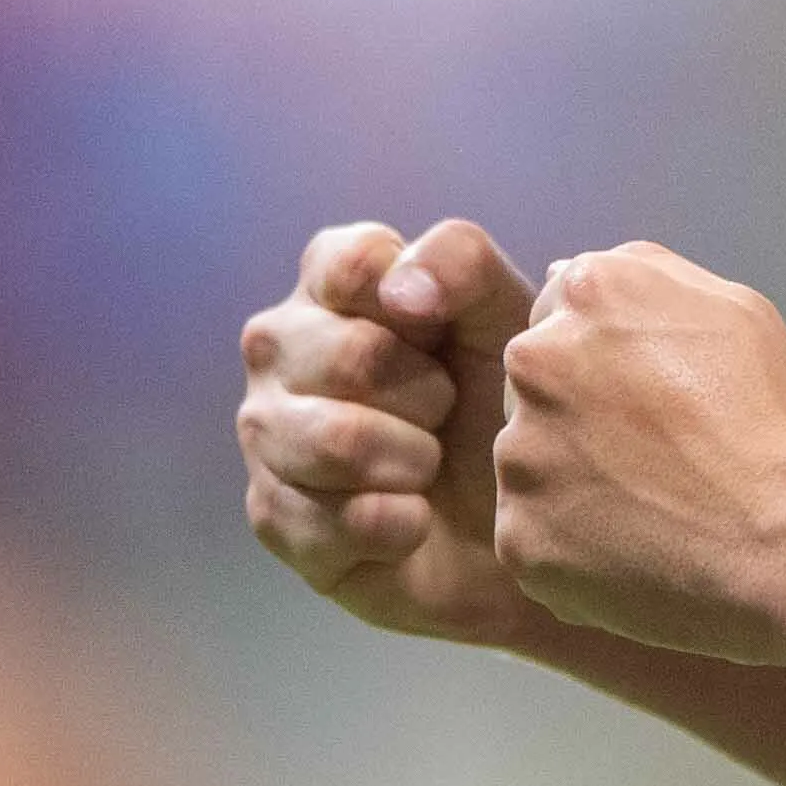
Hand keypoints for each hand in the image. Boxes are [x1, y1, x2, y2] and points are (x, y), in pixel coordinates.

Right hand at [237, 217, 553, 649]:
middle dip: (428, 394)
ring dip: (413, 460)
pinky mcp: (273, 517)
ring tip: (430, 464)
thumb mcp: (505, 310)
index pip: (350, 265)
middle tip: (447, 411)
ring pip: (335, 441)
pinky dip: (399, 524)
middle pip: (350, 357)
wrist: (519, 509)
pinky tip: (414, 519)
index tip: (445, 333)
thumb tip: (401, 291)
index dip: (417, 305)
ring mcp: (266, 431)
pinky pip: (332, 521)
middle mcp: (279, 347)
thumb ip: (460, 261)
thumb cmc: (504, 392)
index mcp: (328, 282)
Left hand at [494, 241, 785, 663]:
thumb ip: (647, 276)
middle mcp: (537, 363)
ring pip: (530, 462)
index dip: (607, 363)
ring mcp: (520, 454)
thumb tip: (569, 274)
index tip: (651, 400)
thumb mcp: (736, 310)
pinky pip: (533, 535)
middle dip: (579, 416)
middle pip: (537, 387)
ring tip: (649, 509)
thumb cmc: (771, 422)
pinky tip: (633, 552)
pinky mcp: (519, 536)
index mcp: (588, 294)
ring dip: (572, 480)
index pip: (558, 318)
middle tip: (653, 457)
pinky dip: (571, 546)